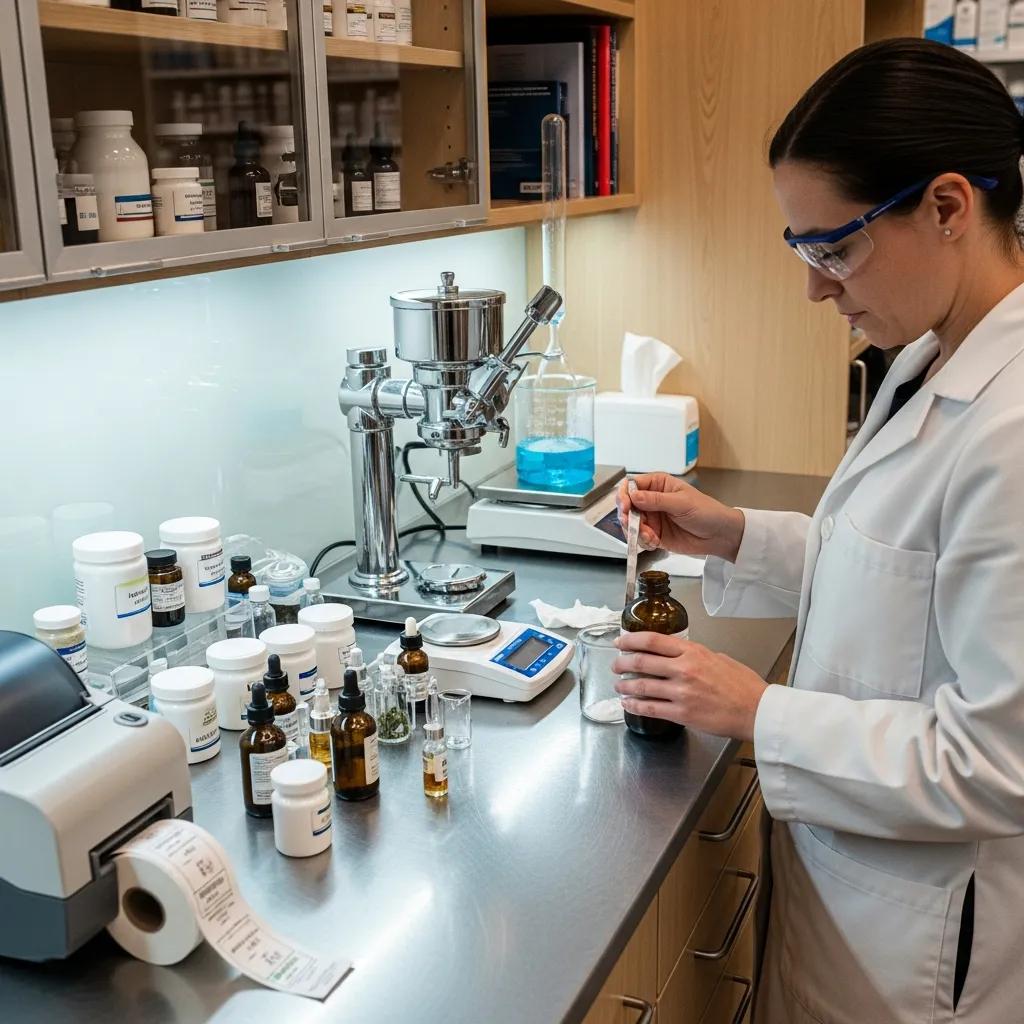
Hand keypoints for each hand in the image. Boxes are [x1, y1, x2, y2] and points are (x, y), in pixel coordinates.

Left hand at [612, 631, 767, 741]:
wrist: (756, 710)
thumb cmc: (743, 685)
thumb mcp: (719, 658)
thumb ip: (695, 655)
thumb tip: (680, 655)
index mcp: (693, 652)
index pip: (653, 641)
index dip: (631, 640)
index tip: (620, 642)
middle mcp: (684, 669)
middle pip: (641, 662)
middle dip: (622, 663)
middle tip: (615, 665)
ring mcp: (681, 692)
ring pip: (642, 686)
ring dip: (625, 686)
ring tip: (619, 686)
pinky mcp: (682, 713)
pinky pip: (650, 708)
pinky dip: (635, 706)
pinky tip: (628, 705)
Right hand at [615, 473, 745, 560]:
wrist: (719, 535)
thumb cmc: (706, 512)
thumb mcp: (682, 503)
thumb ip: (656, 500)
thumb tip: (634, 496)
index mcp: (658, 484)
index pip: (632, 485)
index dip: (625, 495)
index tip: (625, 506)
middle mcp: (652, 500)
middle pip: (627, 505)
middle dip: (626, 516)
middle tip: (632, 524)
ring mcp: (652, 517)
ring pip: (630, 523)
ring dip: (635, 532)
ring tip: (649, 537)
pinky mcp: (654, 534)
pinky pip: (639, 537)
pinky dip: (643, 541)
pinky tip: (654, 543)